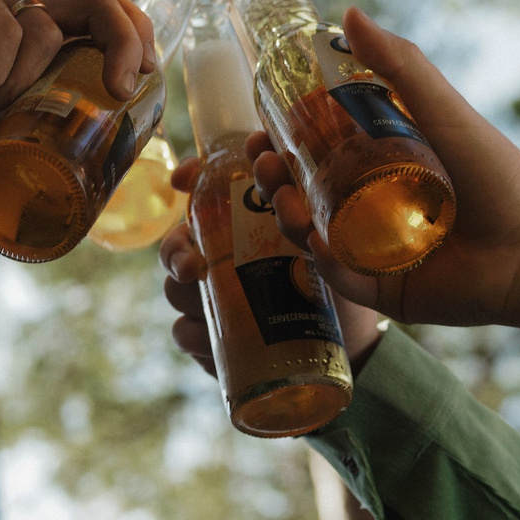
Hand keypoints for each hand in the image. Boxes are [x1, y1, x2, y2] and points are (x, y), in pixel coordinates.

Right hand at [0, 0, 151, 182]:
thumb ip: (45, 139)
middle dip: (125, 42)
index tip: (141, 84)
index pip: (104, 17)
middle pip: (100, 0)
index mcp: (30, 31)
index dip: (136, 41)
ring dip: (18, 89)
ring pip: (45, 32)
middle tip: (123, 87)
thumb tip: (107, 173)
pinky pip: (7, 31)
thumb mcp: (1, 144)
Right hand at [157, 156, 389, 377]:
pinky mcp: (211, 339)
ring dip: (186, 294)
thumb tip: (296, 181)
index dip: (187, 179)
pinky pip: (185, 333)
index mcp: (240, 225)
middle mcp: (216, 258)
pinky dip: (197, 336)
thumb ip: (310, 204)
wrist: (343, 340)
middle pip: (176, 244)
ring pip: (175, 290)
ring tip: (208, 303)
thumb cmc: (331, 280)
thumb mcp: (325, 237)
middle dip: (177, 250)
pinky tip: (213, 339)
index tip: (183, 179)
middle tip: (192, 266)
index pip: (203, 193)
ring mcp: (210, 300)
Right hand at [247, 9, 519, 342]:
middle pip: (298, 188)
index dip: (280, 137)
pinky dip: (318, 257)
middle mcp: (365, 203)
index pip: (312, 146)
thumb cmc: (495, 174)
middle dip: (270, 175)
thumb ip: (398, 64)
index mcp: (376, 161)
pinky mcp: (375, 286)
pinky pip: (333, 273)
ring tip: (286, 197)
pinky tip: (314, 238)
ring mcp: (366, 246)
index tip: (261, 126)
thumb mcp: (442, 110)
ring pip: (306, 231)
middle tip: (265, 162)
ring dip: (284, 212)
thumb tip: (348, 12)